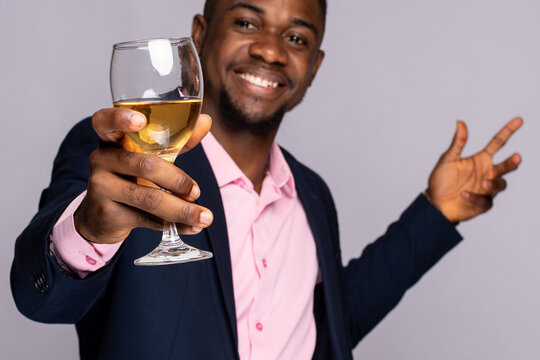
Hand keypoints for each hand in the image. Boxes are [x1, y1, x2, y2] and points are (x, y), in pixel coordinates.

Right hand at [74, 107, 212, 243]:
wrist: (102, 216)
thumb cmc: (131, 176)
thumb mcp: (150, 155)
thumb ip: (177, 139)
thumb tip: (205, 120)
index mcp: (110, 139)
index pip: (105, 121)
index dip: (121, 118)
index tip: (141, 120)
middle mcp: (101, 160)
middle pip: (145, 166)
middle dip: (177, 180)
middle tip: (196, 191)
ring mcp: (101, 188)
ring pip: (149, 198)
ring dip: (181, 209)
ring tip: (204, 217)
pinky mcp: (107, 214)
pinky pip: (147, 219)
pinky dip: (174, 224)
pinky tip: (191, 227)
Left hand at [426, 117, 522, 222]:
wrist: (435, 203)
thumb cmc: (441, 180)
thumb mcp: (448, 159)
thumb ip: (457, 143)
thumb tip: (460, 122)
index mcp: (480, 159)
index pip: (498, 143)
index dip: (508, 131)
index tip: (519, 120)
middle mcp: (487, 173)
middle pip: (506, 166)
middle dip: (512, 162)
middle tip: (517, 157)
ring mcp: (486, 188)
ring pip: (500, 184)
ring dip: (493, 183)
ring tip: (483, 182)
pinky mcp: (483, 203)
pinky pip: (485, 200)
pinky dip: (475, 197)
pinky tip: (464, 194)